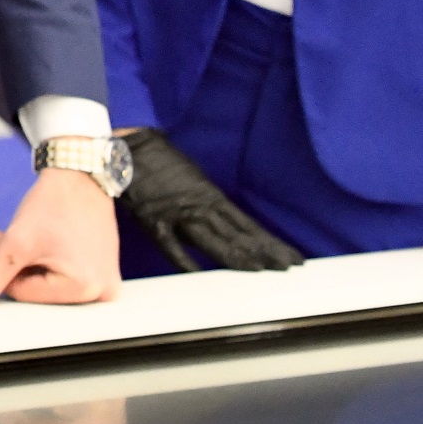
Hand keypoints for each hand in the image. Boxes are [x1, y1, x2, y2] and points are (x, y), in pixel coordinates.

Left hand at [0, 167, 120, 307]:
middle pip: (38, 291)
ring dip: (22, 263)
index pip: (25, 295)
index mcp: (85, 288)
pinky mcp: (104, 273)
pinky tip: (26, 243)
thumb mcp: (17, 242)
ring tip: (1, 239)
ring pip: (48, 283)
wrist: (82, 176)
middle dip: (9, 267)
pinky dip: (42, 262)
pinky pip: (65, 277)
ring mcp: (106, 284)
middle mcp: (102, 292)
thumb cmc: (55, 204)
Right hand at [120, 130, 303, 271]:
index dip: (271, 242)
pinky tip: (198, 274)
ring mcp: (178, 215)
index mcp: (212, 197)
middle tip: (288, 266)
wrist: (131, 149)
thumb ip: (208, 208)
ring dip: (238, 256)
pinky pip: (170, 246)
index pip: (249, 225)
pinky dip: (184, 260)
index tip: (290, 256)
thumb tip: (223, 232)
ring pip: (213, 240)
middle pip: (238, 235)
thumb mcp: (195, 182)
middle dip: (265, 252)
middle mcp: (201, 208)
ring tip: (262, 270)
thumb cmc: (163, 163)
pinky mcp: (154, 221)